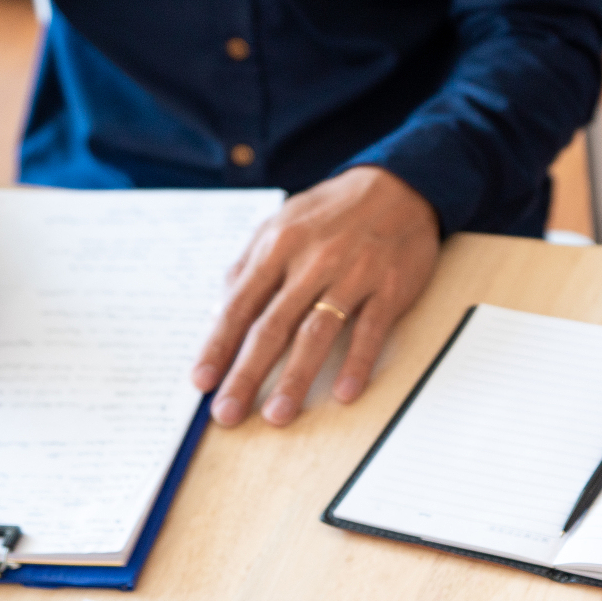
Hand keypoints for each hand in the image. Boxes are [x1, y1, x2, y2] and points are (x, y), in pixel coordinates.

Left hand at [192, 166, 439, 425]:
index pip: (239, 306)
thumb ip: (249, 266)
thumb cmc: (332, 212)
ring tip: (277, 414)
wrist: (399, 185)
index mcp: (278, 247)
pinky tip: (344, 393)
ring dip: (295, 378)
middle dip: (246, 374)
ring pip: (317, 333)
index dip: (218, 346)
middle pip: (271, 327)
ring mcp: (353, 275)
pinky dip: (357, 363)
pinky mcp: (390, 287)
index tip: (202, 382)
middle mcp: (312, 262)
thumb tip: (219, 312)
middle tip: (227, 413)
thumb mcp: (282, 224)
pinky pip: (370, 331)